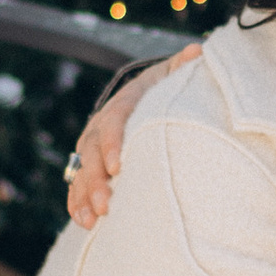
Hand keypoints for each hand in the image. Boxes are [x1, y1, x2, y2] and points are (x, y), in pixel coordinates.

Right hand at [64, 47, 197, 227]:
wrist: (139, 97)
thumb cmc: (162, 90)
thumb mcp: (172, 74)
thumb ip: (183, 66)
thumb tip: (198, 51)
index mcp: (121, 106)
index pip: (113, 124)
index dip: (113, 145)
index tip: (120, 167)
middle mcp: (100, 127)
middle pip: (92, 155)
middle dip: (96, 181)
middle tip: (105, 205)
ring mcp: (91, 147)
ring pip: (81, 172)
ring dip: (84, 197)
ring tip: (91, 221)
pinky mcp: (89, 164)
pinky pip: (77, 184)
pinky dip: (77, 203)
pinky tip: (84, 224)